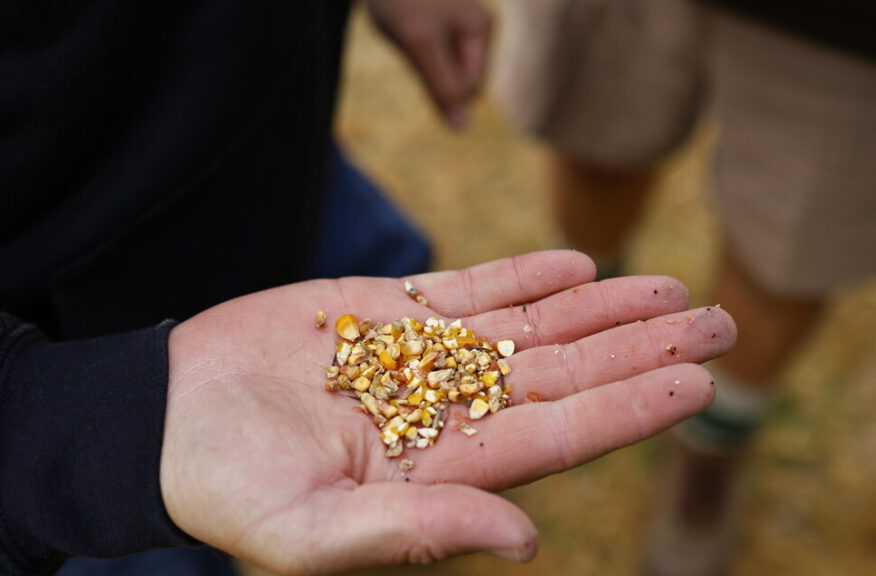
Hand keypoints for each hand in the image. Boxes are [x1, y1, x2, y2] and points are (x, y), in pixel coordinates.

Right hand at [159, 251, 735, 573]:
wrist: (159, 421)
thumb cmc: (222, 489)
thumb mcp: (311, 536)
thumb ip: (419, 534)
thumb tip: (527, 543)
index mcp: (442, 471)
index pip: (559, 436)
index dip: (630, 408)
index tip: (696, 380)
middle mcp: (448, 413)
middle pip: (566, 376)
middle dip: (642, 348)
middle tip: (716, 320)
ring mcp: (422, 357)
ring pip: (532, 328)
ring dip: (601, 307)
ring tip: (669, 284)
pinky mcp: (387, 311)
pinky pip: (471, 290)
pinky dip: (525, 276)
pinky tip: (577, 264)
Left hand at [366, 0, 491, 128]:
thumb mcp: (420, 44)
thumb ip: (442, 87)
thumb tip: (462, 129)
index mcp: (481, 30)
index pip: (469, 88)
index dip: (440, 84)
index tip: (416, 48)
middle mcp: (475, 28)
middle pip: (456, 79)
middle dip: (429, 69)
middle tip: (410, 36)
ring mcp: (456, 26)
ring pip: (439, 69)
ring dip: (417, 59)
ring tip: (405, 27)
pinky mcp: (436, 24)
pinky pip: (427, 55)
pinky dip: (410, 48)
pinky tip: (401, 24)